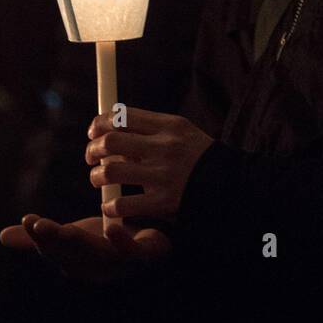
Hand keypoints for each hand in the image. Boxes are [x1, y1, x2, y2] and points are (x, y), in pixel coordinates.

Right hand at [0, 213, 170, 282]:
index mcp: (76, 260)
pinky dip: (120, 242)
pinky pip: (131, 251)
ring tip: (64, 229)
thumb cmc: (108, 243)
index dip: (40, 237)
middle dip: (52, 240)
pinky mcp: (142, 256)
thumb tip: (1, 236)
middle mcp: (95, 265)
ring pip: (96, 252)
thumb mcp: (73, 236)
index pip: (54, 249)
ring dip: (79, 242)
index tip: (28, 220)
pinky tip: (111, 228)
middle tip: (36, 225)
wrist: (152, 247)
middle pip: (70, 252)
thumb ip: (42, 237)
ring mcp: (118, 263)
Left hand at [86, 108, 214, 221]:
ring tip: (98, 179)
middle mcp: (164, 147)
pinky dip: (110, 206)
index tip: (94, 132)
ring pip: (111, 170)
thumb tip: (112, 128)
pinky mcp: (163, 202)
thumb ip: (150, 129)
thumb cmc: (200, 157)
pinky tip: (111, 206)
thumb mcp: (181, 132)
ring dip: (97, 177)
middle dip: (93, 149)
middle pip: (111, 141)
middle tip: (90, 157)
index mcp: (168, 125)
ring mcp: (163, 175)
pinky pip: (123, 203)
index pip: (122, 116)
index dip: (100, 123)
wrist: (232, 184)